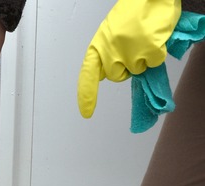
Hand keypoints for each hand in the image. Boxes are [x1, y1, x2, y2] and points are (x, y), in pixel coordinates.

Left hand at [78, 0, 180, 117]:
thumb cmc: (132, 13)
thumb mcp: (110, 33)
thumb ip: (105, 53)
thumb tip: (104, 75)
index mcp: (99, 46)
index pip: (87, 75)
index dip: (87, 95)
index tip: (87, 113)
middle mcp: (110, 51)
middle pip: (118, 76)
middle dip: (126, 68)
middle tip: (133, 47)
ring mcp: (129, 51)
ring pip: (137, 70)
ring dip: (143, 59)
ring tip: (144, 37)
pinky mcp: (149, 50)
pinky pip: (154, 62)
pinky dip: (157, 53)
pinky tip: (155, 37)